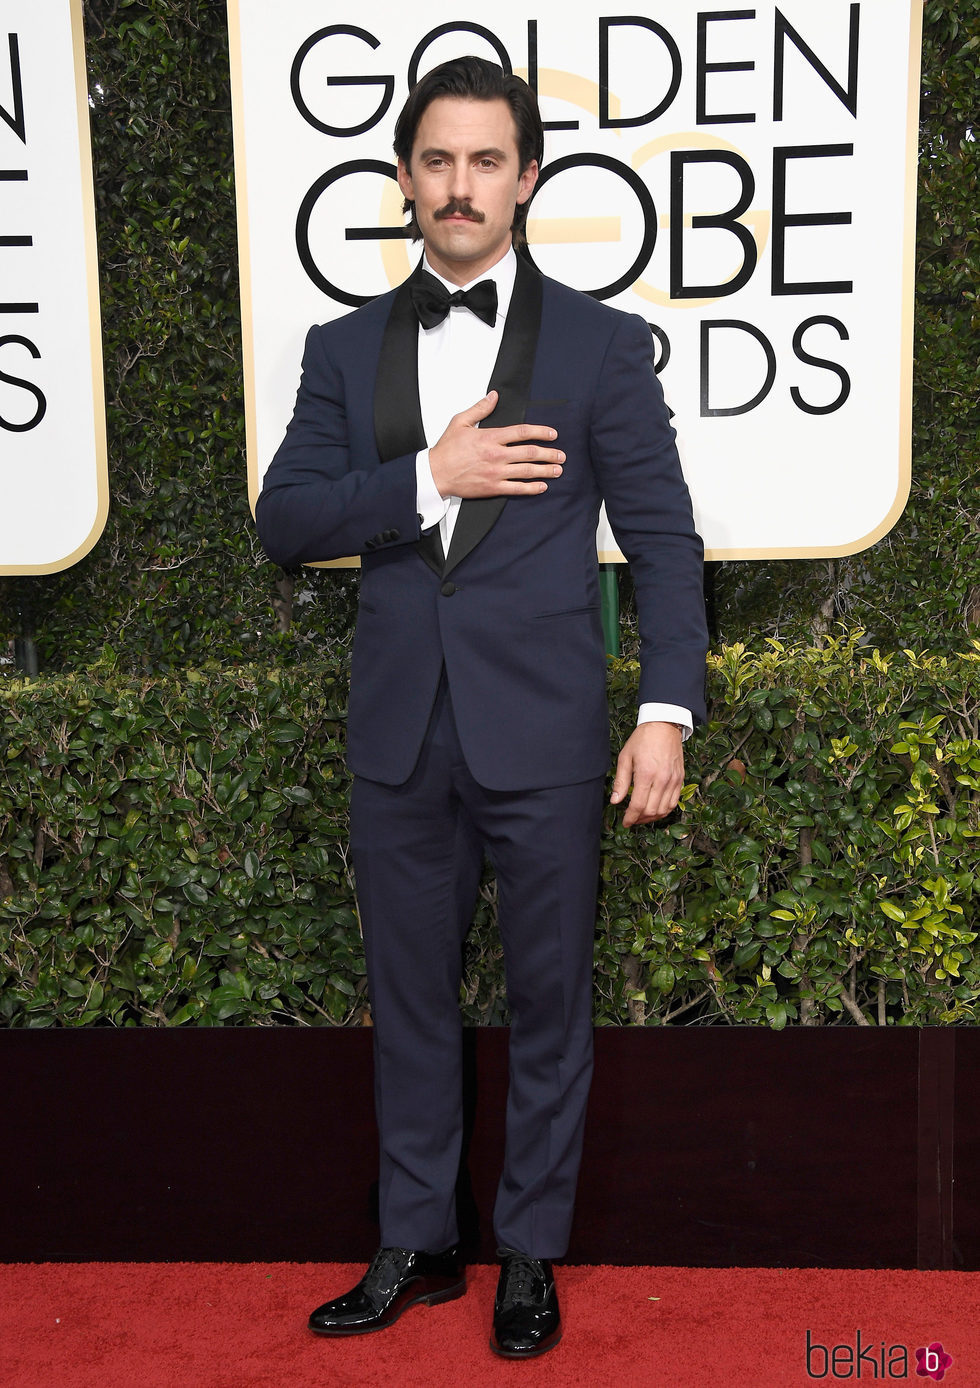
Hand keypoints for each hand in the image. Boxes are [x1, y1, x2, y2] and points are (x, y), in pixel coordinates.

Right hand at [428, 390, 564, 498]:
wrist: (435, 473)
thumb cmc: (446, 449)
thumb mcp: (460, 422)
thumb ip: (480, 409)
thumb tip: (493, 396)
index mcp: (490, 437)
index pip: (522, 432)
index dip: (541, 432)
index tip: (552, 434)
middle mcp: (496, 455)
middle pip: (530, 452)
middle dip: (549, 453)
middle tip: (561, 455)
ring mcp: (496, 473)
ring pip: (527, 471)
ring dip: (546, 470)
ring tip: (558, 470)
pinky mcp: (493, 487)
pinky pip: (517, 489)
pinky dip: (532, 488)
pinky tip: (542, 486)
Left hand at [610, 722, 684, 827]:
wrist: (664, 725)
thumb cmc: (642, 739)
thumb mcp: (625, 757)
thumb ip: (621, 781)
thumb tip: (615, 801)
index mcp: (646, 774)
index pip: (638, 805)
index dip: (630, 818)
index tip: (625, 823)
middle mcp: (662, 780)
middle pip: (652, 811)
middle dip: (640, 819)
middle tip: (632, 819)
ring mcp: (673, 780)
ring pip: (664, 809)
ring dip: (653, 817)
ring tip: (642, 817)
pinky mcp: (680, 779)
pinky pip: (674, 802)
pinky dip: (665, 810)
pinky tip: (656, 810)